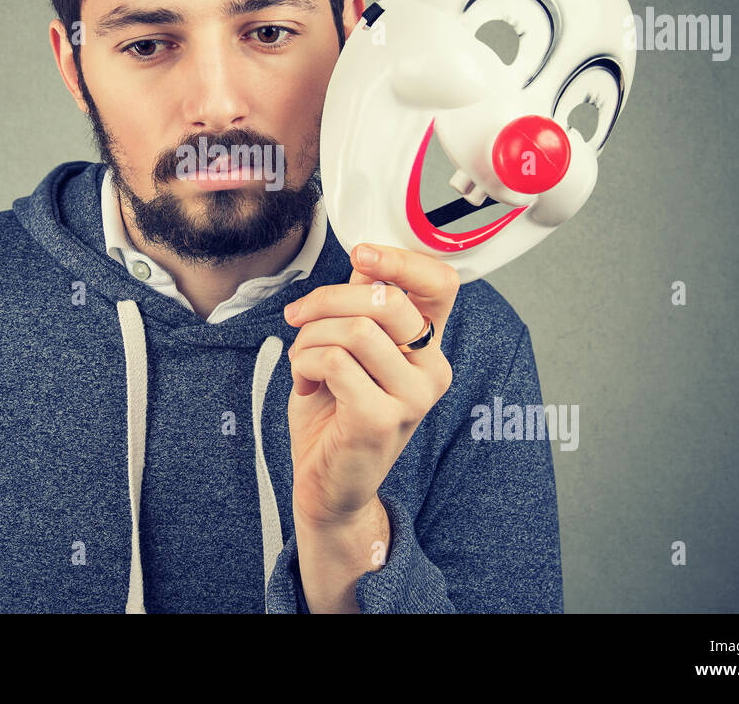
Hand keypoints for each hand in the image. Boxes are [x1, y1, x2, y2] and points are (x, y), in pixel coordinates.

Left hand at [283, 242, 459, 531]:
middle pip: (386, 298)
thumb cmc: (335, 413)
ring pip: (355, 328)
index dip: (401, 259)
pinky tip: (306, 383)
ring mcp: (413, 397)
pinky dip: (305, 364)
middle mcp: (432, 370)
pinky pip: (335, 361)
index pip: (441, 284)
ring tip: (303, 360)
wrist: (326, 485)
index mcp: (428, 346)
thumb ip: (362, 305)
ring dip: (310, 337)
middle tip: (297, 317)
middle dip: (326, 299)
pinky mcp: (382, 419)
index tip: (360, 253)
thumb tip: (367, 257)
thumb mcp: (348, 348)